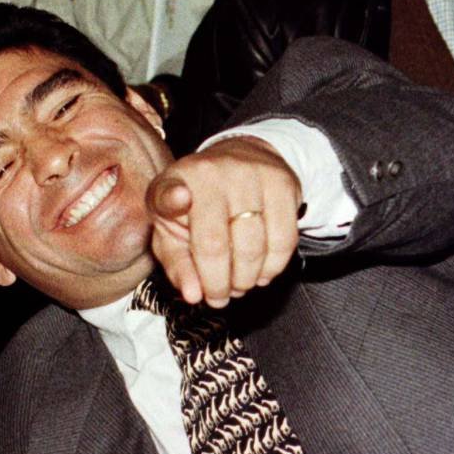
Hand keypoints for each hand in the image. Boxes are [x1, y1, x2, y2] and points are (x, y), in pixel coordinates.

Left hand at [146, 136, 301, 306]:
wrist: (240, 157)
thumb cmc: (198, 202)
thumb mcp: (172, 228)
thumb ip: (177, 264)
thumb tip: (193, 295)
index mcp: (176, 182)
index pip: (170, 194)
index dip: (172, 199)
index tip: (178, 201)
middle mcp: (213, 173)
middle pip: (216, 245)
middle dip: (218, 284)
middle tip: (219, 295)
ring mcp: (250, 175)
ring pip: (254, 247)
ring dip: (246, 279)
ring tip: (239, 284)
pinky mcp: (282, 183)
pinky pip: (284, 240)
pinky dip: (273, 267)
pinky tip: (261, 272)